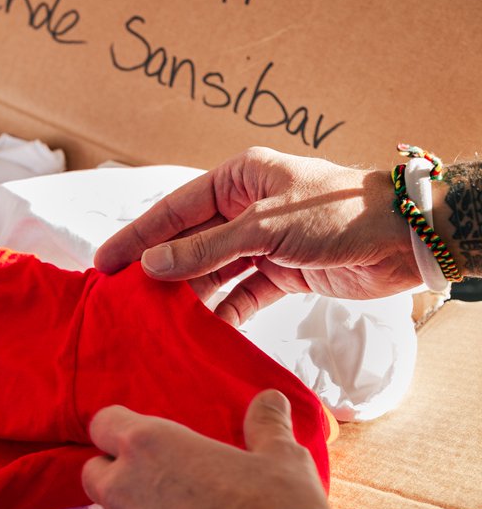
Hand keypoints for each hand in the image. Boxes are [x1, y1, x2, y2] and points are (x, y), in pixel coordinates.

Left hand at [81, 390, 332, 508]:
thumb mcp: (283, 460)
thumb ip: (265, 425)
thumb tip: (270, 398)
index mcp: (147, 446)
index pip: (104, 423)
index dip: (120, 430)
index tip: (145, 443)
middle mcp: (120, 490)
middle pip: (95, 474)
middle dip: (119, 477)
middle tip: (166, 490)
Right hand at [92, 147, 418, 325]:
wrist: (405, 240)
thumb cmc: (340, 213)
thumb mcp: (265, 227)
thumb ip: (207, 248)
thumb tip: (154, 264)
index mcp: (239, 179)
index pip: (174, 210)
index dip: (137, 237)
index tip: (104, 263)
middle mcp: (246, 208)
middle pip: (189, 242)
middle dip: (159, 270)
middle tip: (122, 298)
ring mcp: (263, 242)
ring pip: (212, 271)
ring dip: (188, 294)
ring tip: (155, 319)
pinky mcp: (281, 272)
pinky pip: (240, 294)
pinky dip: (223, 311)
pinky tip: (200, 329)